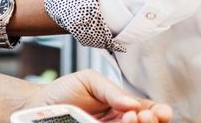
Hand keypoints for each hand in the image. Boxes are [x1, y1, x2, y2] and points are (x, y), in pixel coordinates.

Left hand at [38, 70, 172, 122]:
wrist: (39, 103)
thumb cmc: (64, 90)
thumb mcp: (90, 81)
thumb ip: (112, 90)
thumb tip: (134, 104)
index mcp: (124, 106)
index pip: (150, 111)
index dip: (160, 113)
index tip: (160, 111)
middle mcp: (120, 121)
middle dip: (152, 121)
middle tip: (144, 115)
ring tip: (133, 117)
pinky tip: (122, 121)